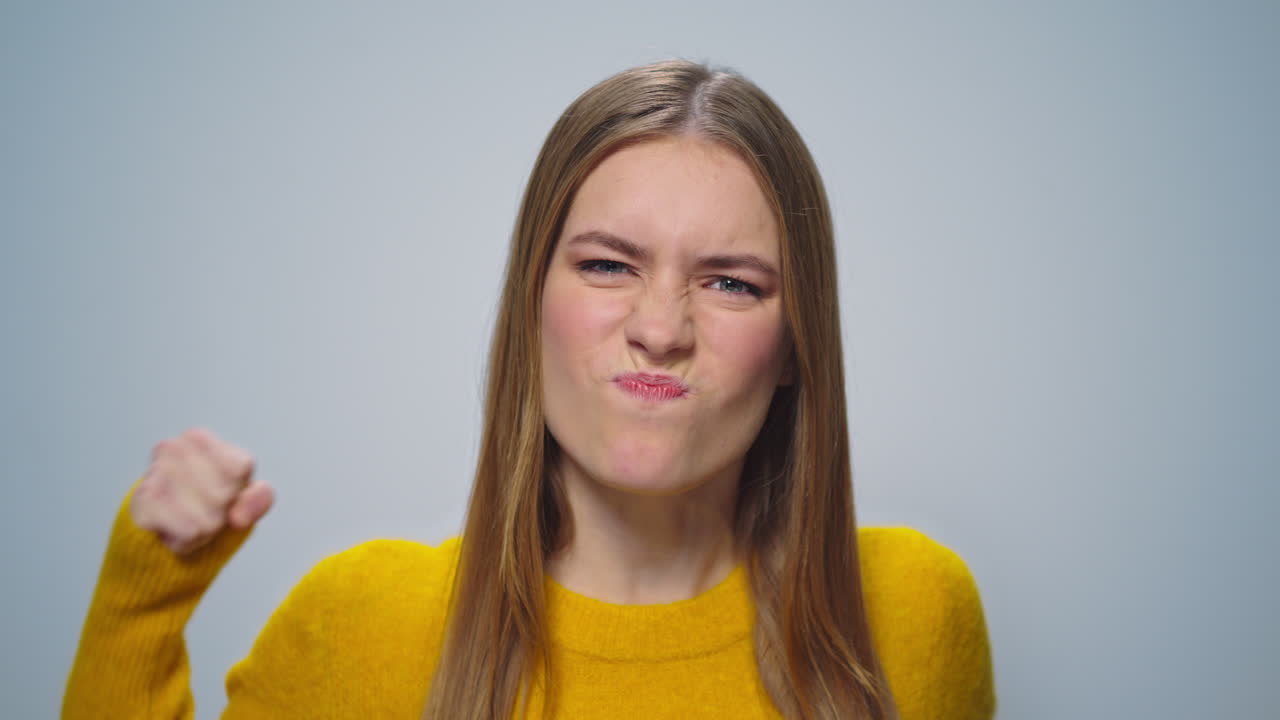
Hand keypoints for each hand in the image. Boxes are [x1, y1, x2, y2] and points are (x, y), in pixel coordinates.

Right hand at [129, 427, 274, 554]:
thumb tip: (239, 517)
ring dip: (203, 531)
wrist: (156, 535)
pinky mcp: (142, 504)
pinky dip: (186, 541)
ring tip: (186, 520)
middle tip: (200, 510)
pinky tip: (171, 530)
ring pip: (208, 519)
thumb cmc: (204, 507)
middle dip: (220, 513)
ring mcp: (155, 474)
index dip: (238, 490)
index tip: (223, 492)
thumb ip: (260, 498)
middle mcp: (173, 448)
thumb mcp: (244, 497)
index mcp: (198, 438)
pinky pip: (189, 533)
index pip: (240, 468)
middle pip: (224, 495)